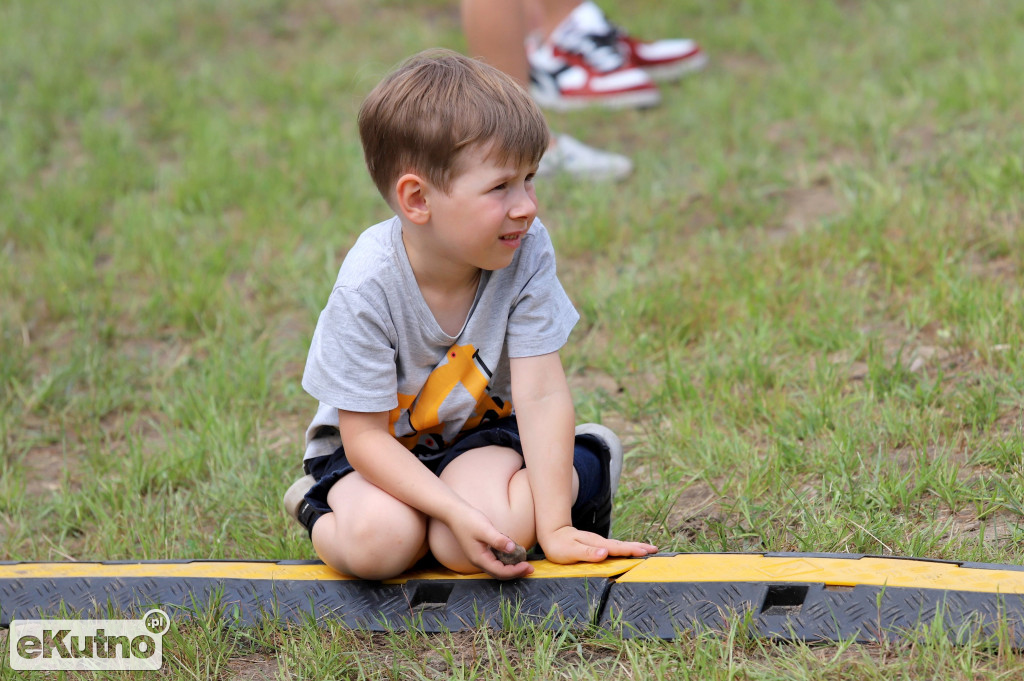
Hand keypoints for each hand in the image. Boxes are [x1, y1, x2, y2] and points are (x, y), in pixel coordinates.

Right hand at [446, 508, 534, 579]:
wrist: (454, 513)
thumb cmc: (468, 520)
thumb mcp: (485, 529)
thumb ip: (498, 540)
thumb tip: (513, 549)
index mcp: (479, 559)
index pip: (500, 571)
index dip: (516, 571)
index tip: (528, 566)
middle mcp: (479, 561)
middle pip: (500, 573)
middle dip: (516, 572)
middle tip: (530, 569)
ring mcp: (480, 556)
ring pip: (498, 568)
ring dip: (512, 567)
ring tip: (525, 563)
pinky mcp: (481, 551)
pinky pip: (496, 560)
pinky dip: (506, 560)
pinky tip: (514, 553)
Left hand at [538, 525, 657, 564]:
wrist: (551, 533)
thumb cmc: (559, 545)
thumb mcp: (571, 551)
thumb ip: (587, 552)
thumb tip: (605, 553)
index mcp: (596, 544)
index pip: (617, 548)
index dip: (631, 550)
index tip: (646, 552)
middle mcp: (600, 543)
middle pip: (623, 545)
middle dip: (639, 547)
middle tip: (655, 549)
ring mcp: (599, 544)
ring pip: (620, 545)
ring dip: (635, 547)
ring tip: (648, 549)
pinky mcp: (597, 546)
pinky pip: (615, 548)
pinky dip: (625, 549)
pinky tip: (629, 552)